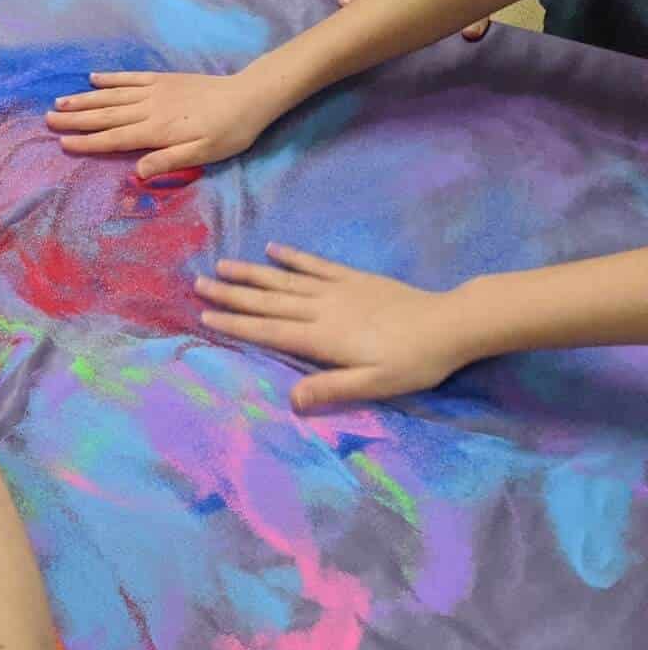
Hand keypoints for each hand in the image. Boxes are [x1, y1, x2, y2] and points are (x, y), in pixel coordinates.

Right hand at [45, 70, 292, 176]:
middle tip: (48, 119)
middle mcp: (149, 109)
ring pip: (112, 96)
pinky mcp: (164, 79)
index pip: (114, 138)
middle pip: (105, 115)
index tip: (63, 143)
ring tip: (60, 101)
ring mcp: (155, 91)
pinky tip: (93, 78)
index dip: (88, 142)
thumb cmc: (229, 132)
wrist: (249, 96)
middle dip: (75, 118)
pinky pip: (131, 78)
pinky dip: (111, 78)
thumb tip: (136, 173)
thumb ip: (168, 161)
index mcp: (156, 131)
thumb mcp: (203, 154)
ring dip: (85, 99)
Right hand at [195, 243, 471, 409]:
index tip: (205, 315)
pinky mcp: (354, 278)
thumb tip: (290, 401)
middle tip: (198, 284)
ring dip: (251, 273)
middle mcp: (321, 309)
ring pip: (283, 280)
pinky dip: (292, 256)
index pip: (269, 331)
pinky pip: (315, 264)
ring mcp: (336, 290)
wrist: (451, 324)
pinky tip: (273, 248)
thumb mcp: (375, 384)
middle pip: (267, 301)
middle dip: (231, 294)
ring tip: (222, 265)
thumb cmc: (414, 362)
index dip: (236, 324)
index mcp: (321, 338)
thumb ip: (331, 389)